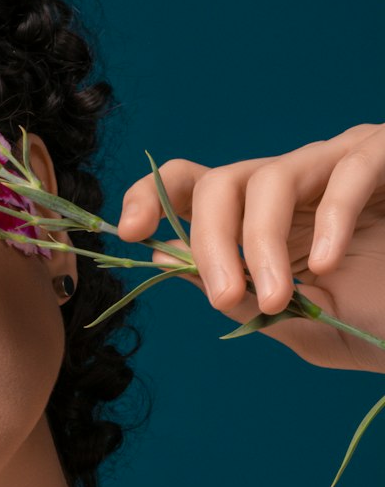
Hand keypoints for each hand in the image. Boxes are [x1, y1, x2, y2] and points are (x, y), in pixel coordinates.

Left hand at [116, 123, 384, 372]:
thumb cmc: (379, 320)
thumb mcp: (299, 323)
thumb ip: (238, 294)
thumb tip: (163, 259)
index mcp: (262, 219)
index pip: (191, 184)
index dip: (152, 196)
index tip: (128, 230)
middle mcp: (293, 182)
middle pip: (220, 182)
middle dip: (210, 241)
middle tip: (224, 297)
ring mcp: (339, 163)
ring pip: (271, 178)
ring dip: (262, 244)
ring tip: (281, 298)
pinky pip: (348, 173)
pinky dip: (331, 221)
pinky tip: (328, 265)